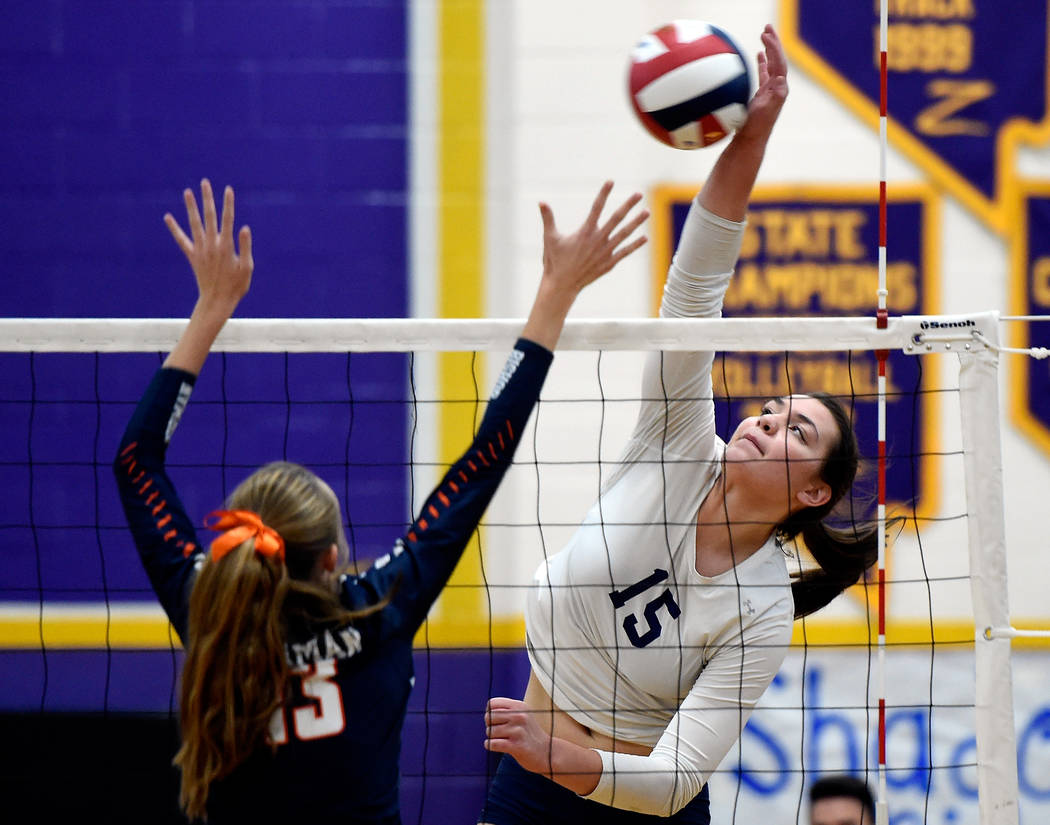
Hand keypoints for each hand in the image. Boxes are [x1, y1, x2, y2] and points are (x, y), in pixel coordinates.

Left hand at [164, 179, 252, 310]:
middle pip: (209, 217)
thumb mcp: (247, 268)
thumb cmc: (236, 286)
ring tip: (187, 192)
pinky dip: (174, 228)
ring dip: (191, 207)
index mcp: (226, 246)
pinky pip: (181, 240)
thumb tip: (244, 228)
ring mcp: (200, 250)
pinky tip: (167, 217)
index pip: (228, 220)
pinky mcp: (192, 256)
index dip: (228, 204)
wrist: (217, 301)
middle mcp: (211, 245)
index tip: (228, 189)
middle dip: (208, 199)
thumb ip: (245, 247)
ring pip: (194, 224)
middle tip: (205, 183)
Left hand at [484, 697, 554, 775]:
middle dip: (490, 726)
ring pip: (490, 732)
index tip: (497, 721)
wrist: (546, 752)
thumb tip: (487, 712)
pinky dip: (490, 746)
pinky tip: (498, 746)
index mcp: (519, 706)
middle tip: (500, 732)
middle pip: (489, 717)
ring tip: (504, 739)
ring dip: (492, 738)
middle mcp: (520, 716)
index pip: (492, 704)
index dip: (490, 713)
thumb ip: (506, 710)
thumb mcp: (522, 715)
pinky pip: (492, 744)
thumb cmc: (529, 734)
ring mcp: (519, 731)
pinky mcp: (517, 746)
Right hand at [520, 182, 647, 349]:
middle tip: (638, 194)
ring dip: (636, 223)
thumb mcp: (549, 238)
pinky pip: (625, 252)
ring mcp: (605, 252)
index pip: (596, 208)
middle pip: (616, 219)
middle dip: (628, 205)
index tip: (611, 181)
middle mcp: (597, 240)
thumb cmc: (554, 261)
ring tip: (647, 212)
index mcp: (584, 232)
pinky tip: (645, 238)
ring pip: (624, 234)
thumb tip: (541, 202)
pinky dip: (635, 245)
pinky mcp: (608, 263)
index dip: (604, 194)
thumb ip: (548, 219)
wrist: (562, 286)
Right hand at [737, 24, 788, 142]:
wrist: (751, 140)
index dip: (774, 48)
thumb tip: (781, 79)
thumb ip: (775, 96)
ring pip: (771, 65)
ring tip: (764, 35)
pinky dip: (762, 63)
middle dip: (774, 43)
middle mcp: (777, 87)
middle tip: (767, 27)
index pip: (779, 63)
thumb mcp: (765, 112)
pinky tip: (757, 55)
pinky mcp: (762, 95)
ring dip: (769, 49)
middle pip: (777, 60)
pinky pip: (763, 74)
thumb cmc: (756, 128)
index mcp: (779, 89)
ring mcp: (769, 90)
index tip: (765, 36)